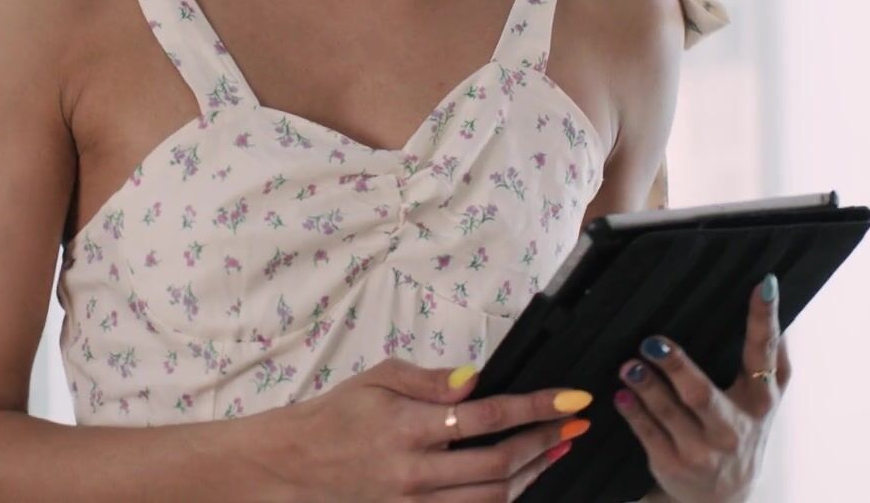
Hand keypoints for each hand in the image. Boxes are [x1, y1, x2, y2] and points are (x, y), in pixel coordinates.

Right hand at [253, 356, 593, 500]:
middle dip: (545, 441)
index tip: (572, 399)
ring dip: (533, 473)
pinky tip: (520, 480)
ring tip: (555, 448)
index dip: (537, 407)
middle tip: (573, 424)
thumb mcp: (378, 378)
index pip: (488, 415)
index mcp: (409, 426)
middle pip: (500, 463)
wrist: (296, 464)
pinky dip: (502, 498)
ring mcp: (417, 502)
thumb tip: (476, 380)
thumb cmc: (337, 414)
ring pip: (493, 496)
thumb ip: (429, 380)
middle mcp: (417, 470)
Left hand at [612, 274, 789, 502]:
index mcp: (760, 401)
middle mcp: (733, 428)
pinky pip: (648, 436)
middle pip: (703, 395)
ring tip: (629, 364)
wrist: (724, 497)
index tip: (761, 284)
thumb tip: (771, 296)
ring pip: (670, 414)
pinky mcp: (673, 465)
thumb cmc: (742, 431)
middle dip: (677, 368)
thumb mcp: (764, 401)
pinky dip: (634, 414)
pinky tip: (621, 396)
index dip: (764, 320)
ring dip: (646, 386)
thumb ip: (772, 358)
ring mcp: (702, 451)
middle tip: (652, 343)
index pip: (763, 355)